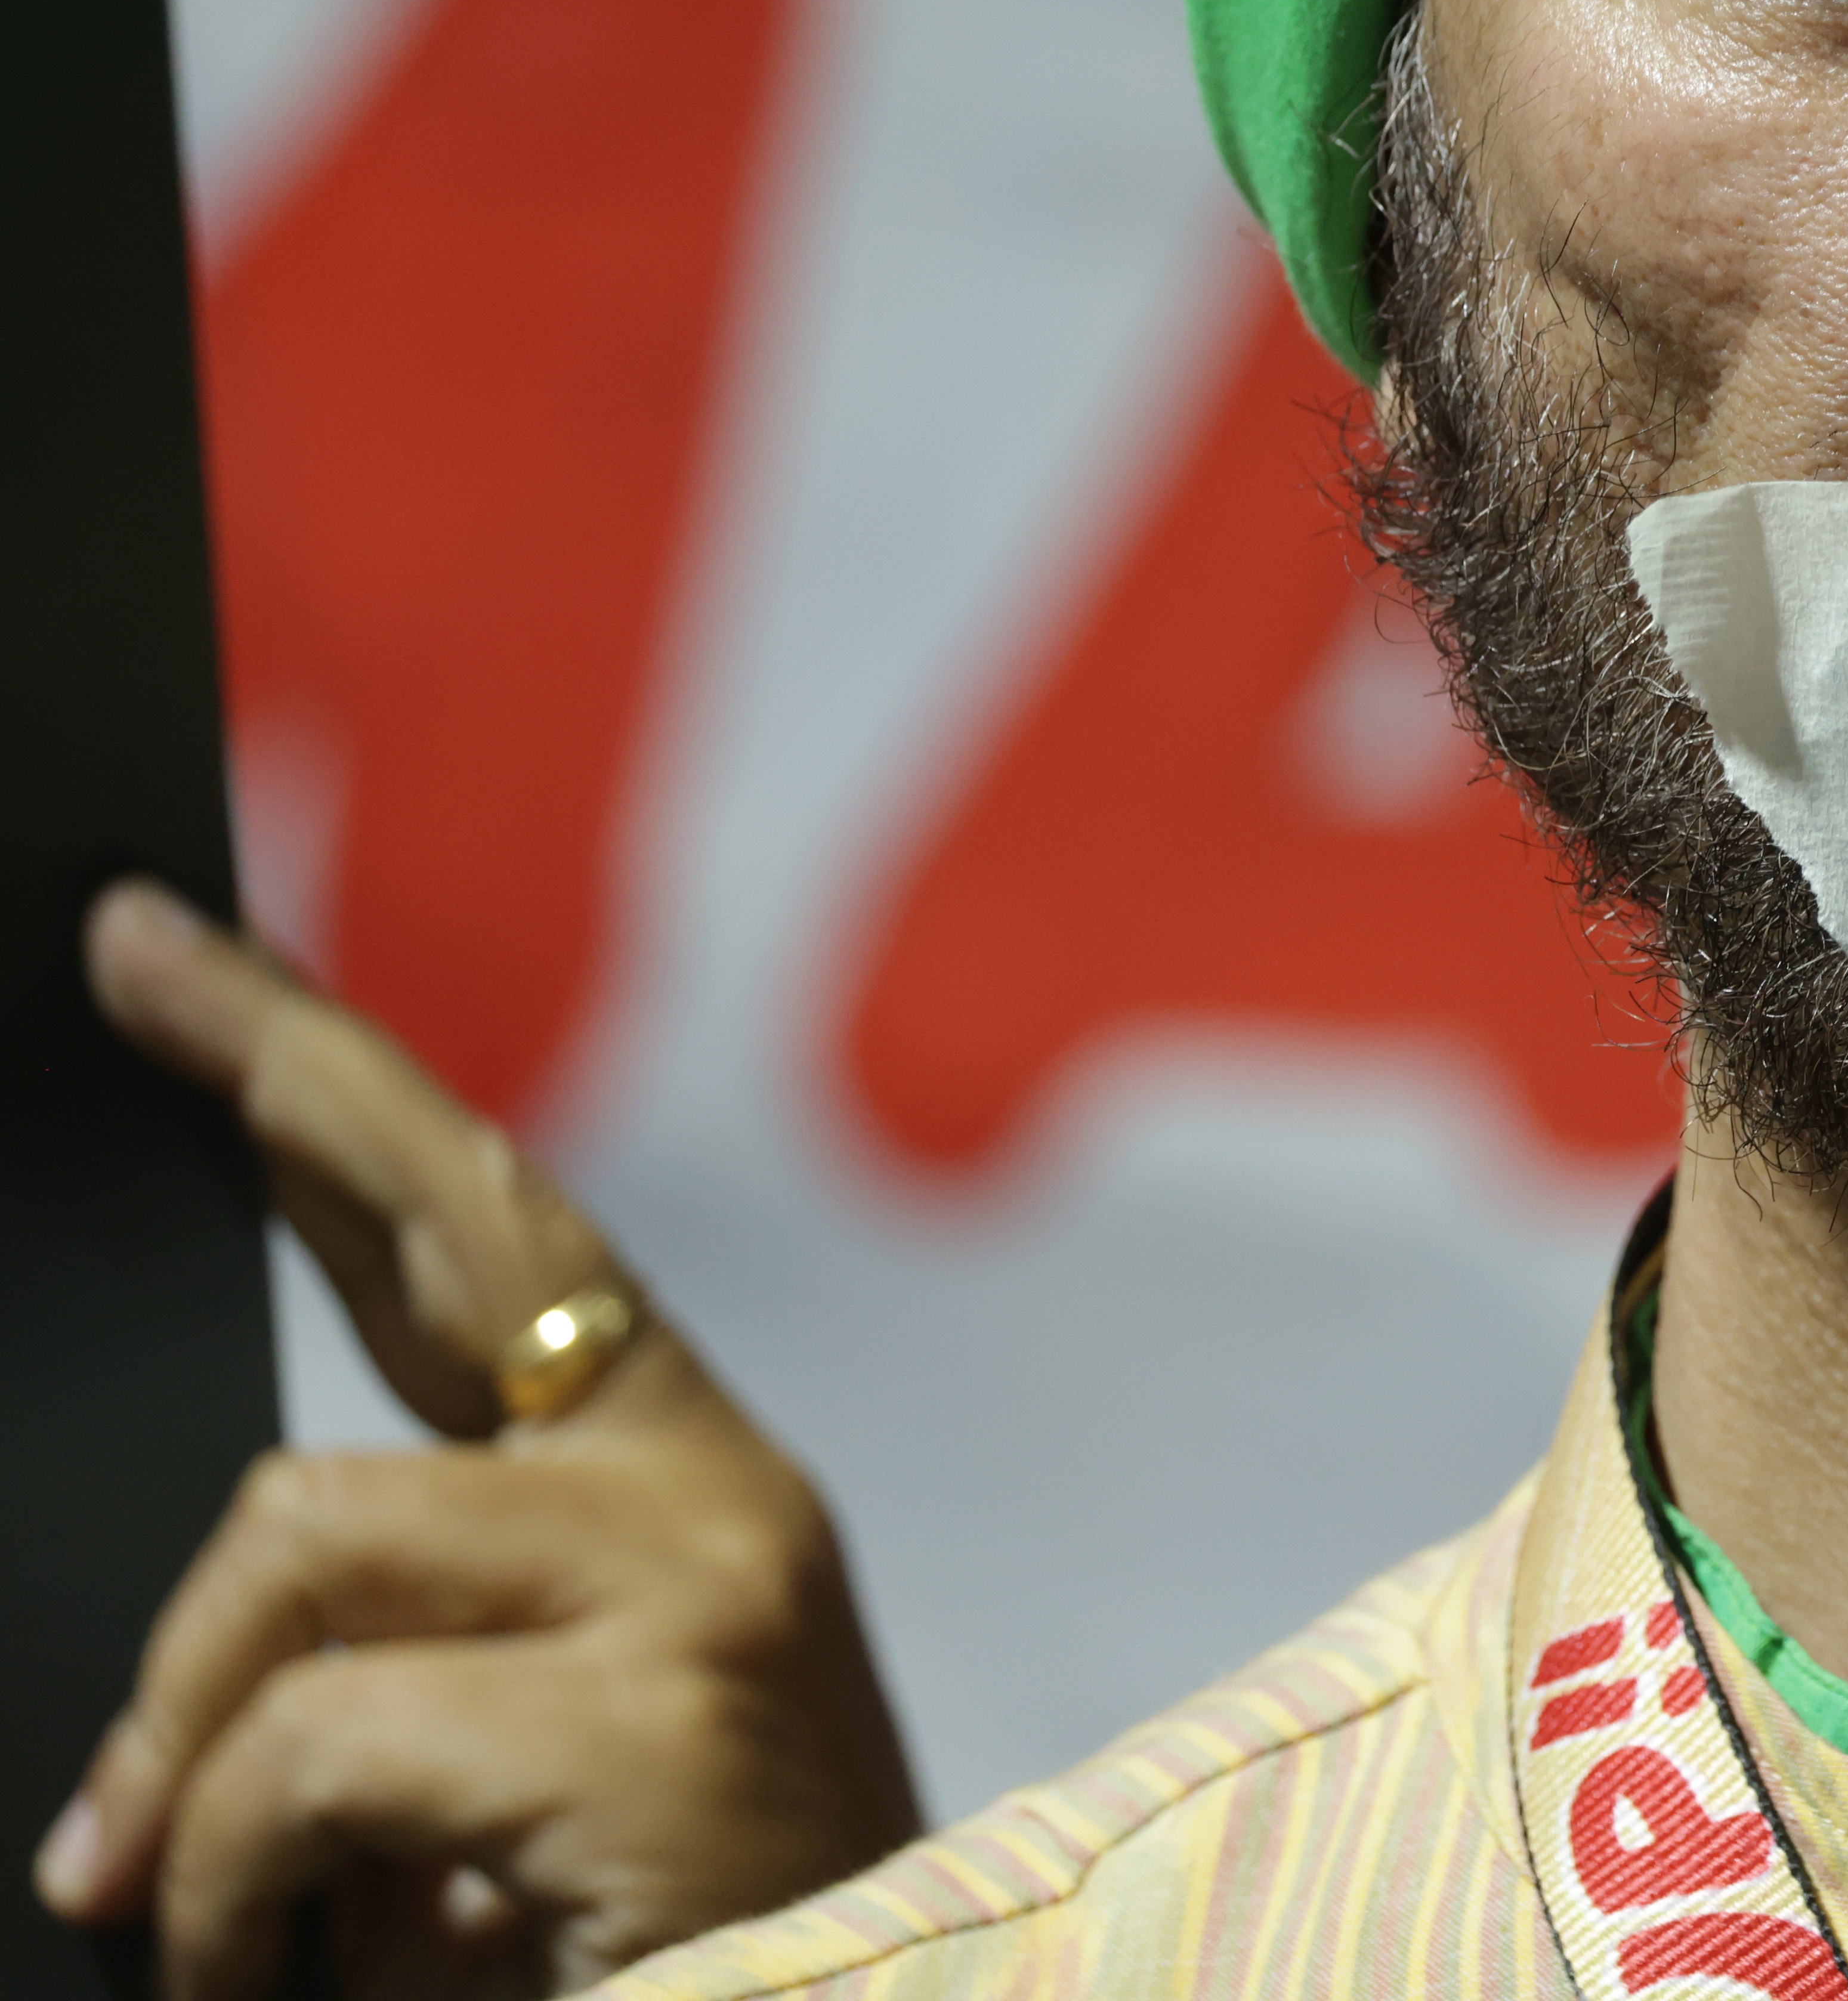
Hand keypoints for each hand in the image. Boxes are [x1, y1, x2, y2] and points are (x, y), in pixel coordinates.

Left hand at [35, 885, 922, 1999]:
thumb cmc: (622, 1975)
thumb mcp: (457, 1795)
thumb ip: (365, 1661)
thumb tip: (171, 1653)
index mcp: (673, 1493)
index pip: (488, 1227)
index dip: (326, 1081)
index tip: (169, 954)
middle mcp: (715, 1487)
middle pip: (460, 1208)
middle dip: (280, 1069)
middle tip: (125, 954)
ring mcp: (704, 1577)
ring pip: (300, 1534)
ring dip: (176, 1758)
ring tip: (180, 1920)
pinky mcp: (661, 1709)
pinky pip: (311, 1737)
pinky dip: (217, 1880)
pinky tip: (254, 1970)